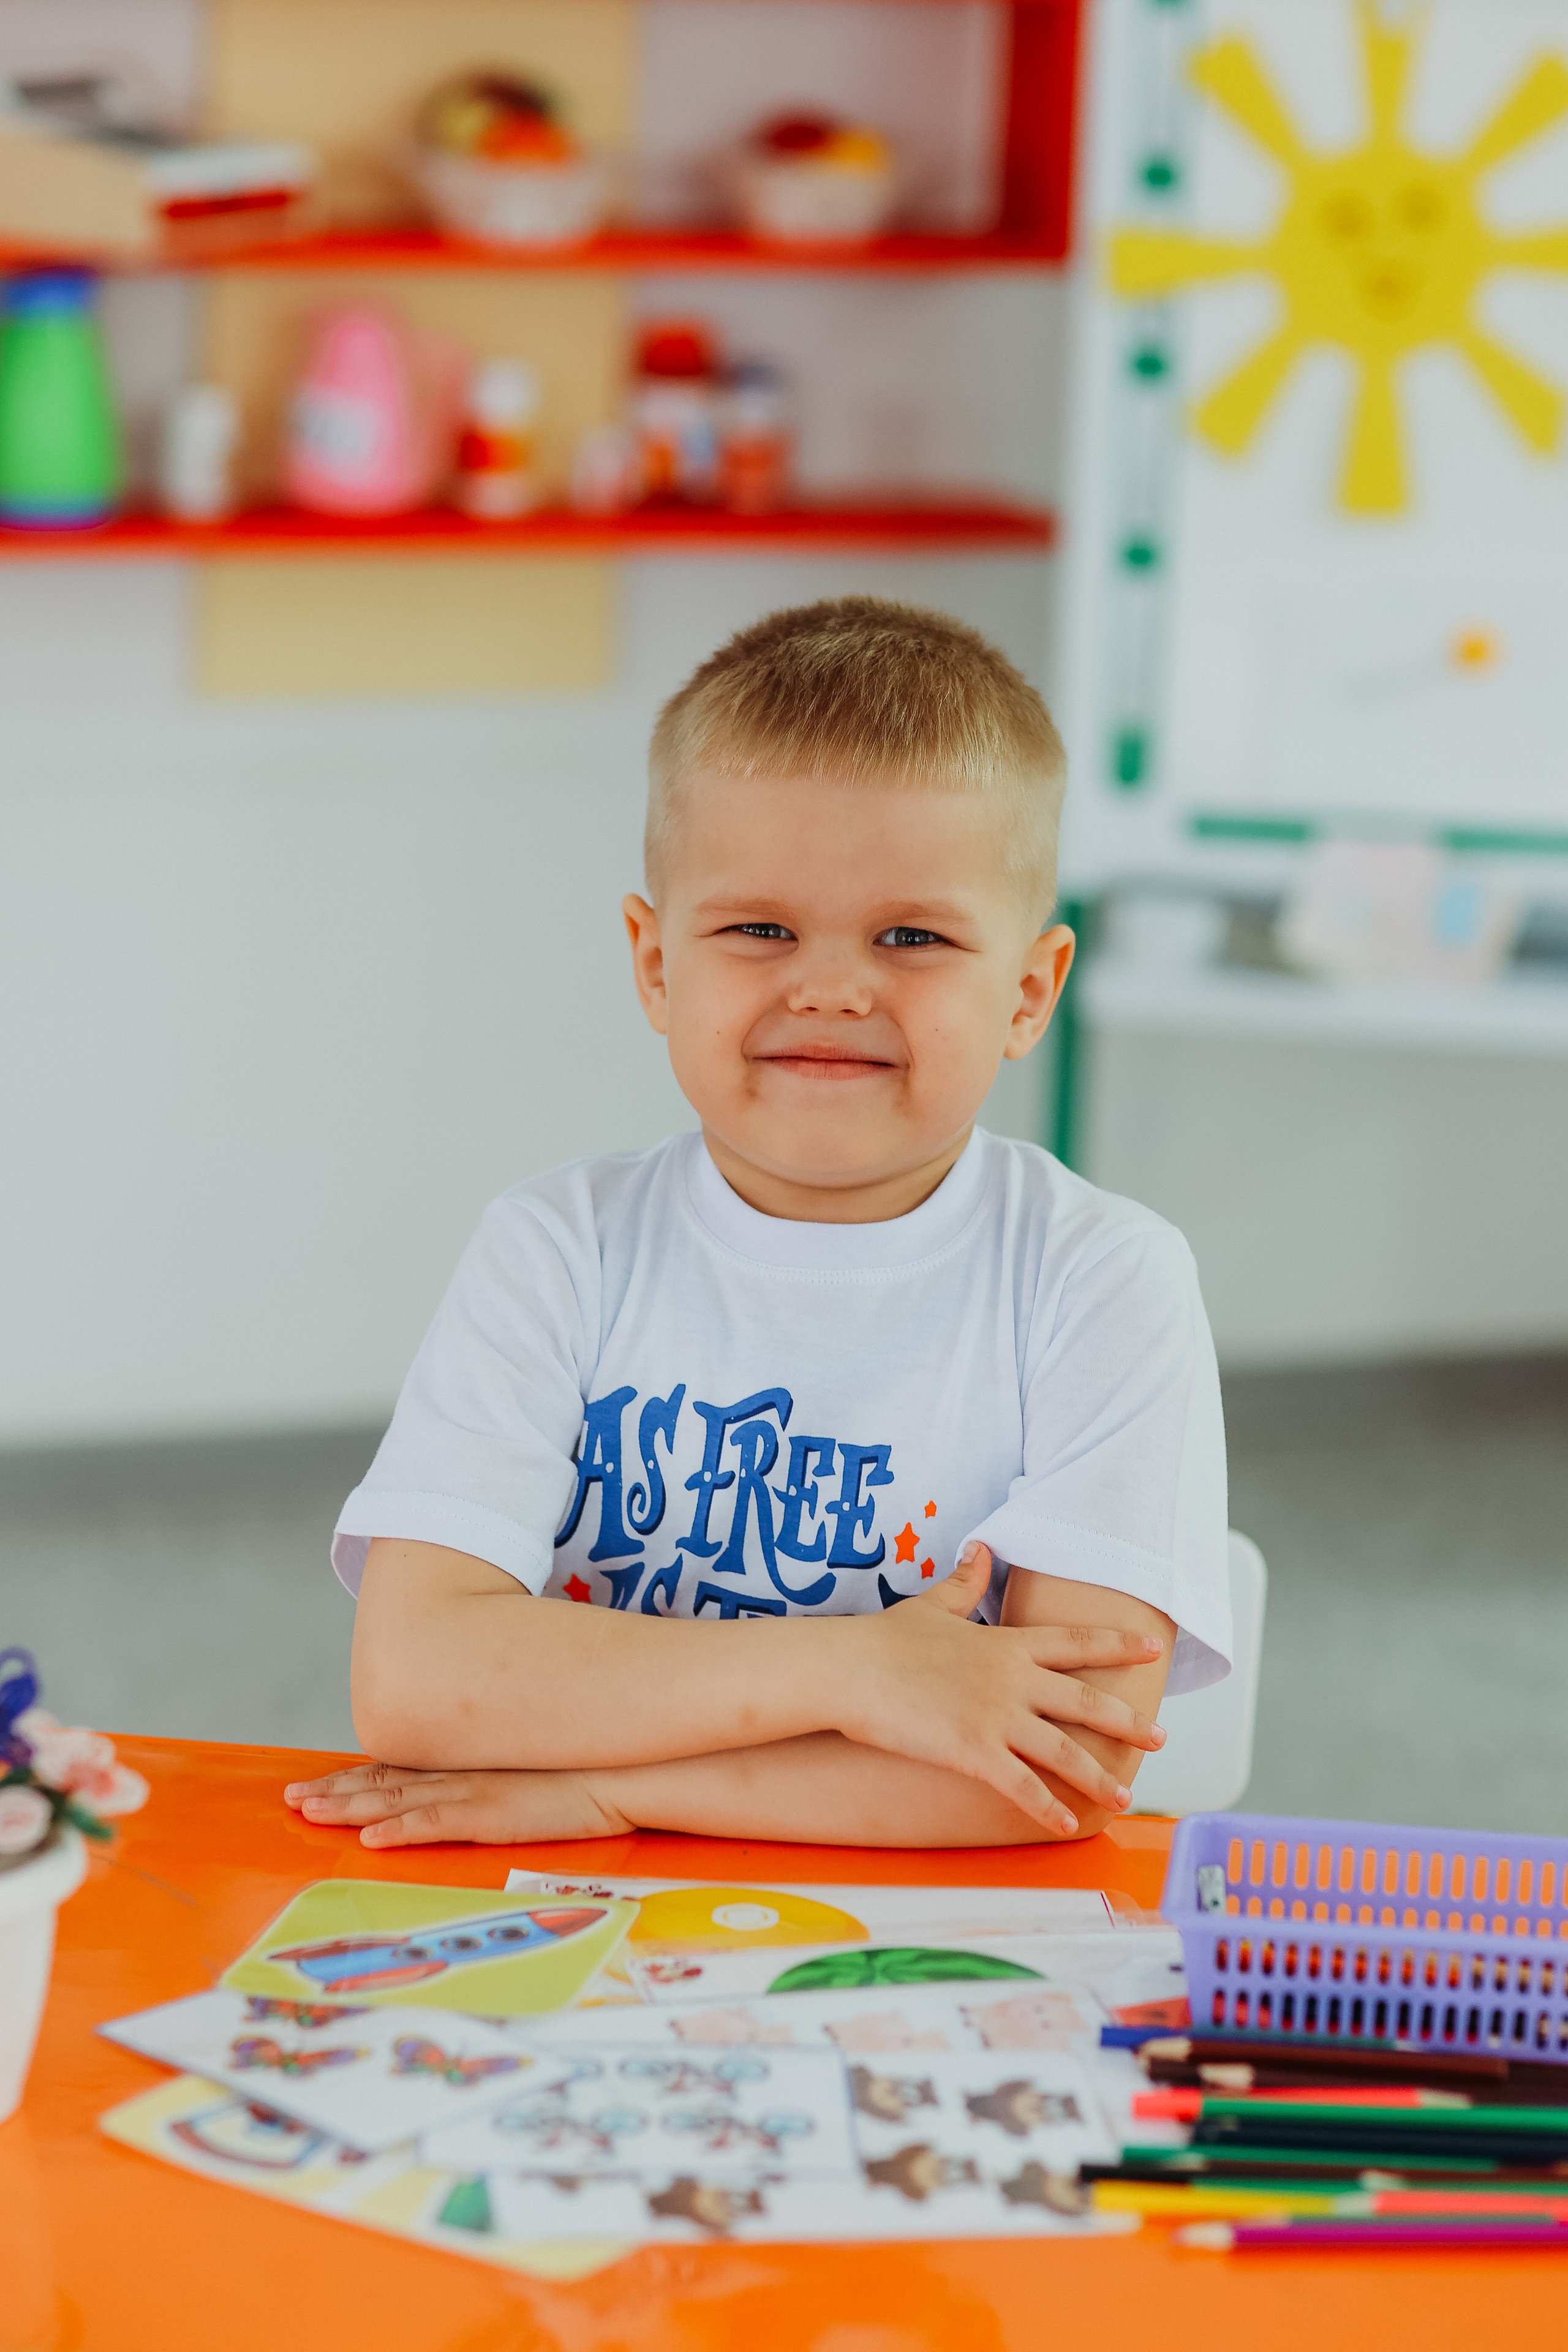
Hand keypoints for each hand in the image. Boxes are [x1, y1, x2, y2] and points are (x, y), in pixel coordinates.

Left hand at [282, 1761, 631, 1848]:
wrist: (624, 1769)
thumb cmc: (584, 1773)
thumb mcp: (526, 1778)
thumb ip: (493, 1784)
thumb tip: (475, 1798)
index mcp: (468, 1765)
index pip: (398, 1770)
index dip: (353, 1778)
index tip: (316, 1783)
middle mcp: (461, 1773)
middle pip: (383, 1781)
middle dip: (333, 1790)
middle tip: (289, 1799)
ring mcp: (474, 1792)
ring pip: (396, 1797)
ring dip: (348, 1805)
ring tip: (307, 1811)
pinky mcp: (492, 1814)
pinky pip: (436, 1822)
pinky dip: (400, 1828)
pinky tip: (371, 1836)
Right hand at [833, 1545, 1166, 1834]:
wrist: (850, 1669)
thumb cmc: (884, 1640)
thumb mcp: (932, 1606)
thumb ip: (965, 1583)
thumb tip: (980, 1550)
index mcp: (1006, 1645)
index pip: (1075, 1643)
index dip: (1117, 1646)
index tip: (1153, 1647)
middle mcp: (1012, 1679)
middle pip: (1084, 1700)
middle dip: (1127, 1720)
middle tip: (1161, 1736)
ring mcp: (996, 1716)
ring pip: (1064, 1750)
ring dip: (1098, 1776)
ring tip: (1125, 1794)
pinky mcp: (974, 1751)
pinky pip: (1022, 1786)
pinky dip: (1047, 1808)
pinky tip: (1066, 1825)